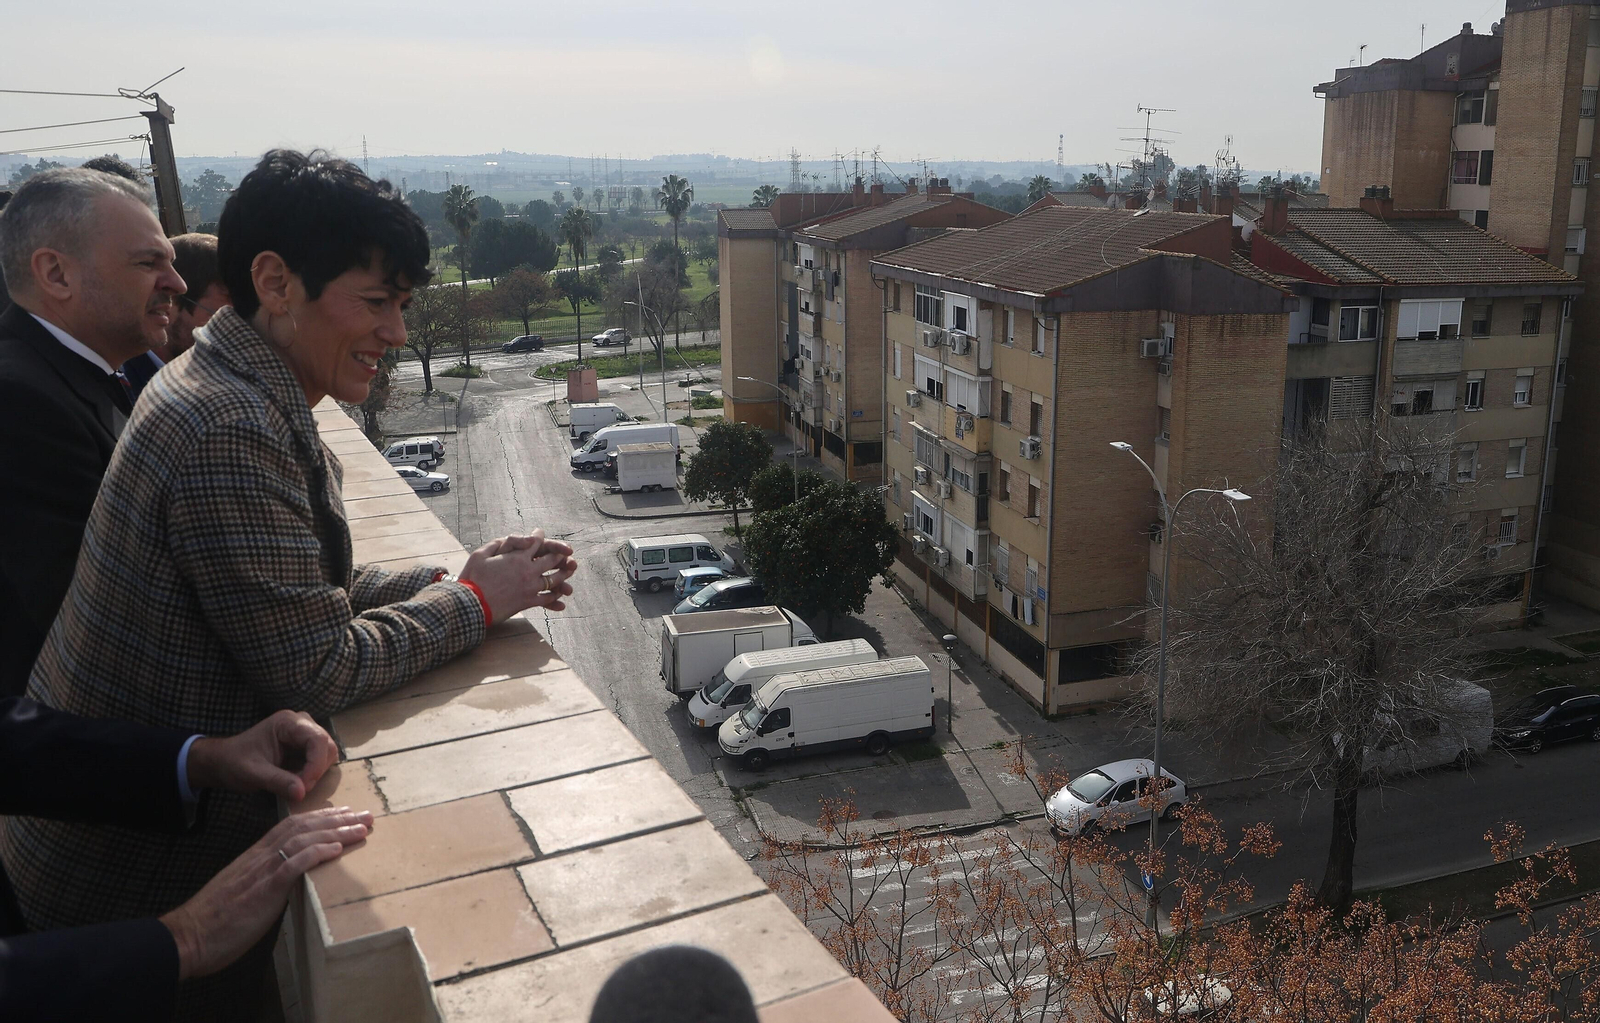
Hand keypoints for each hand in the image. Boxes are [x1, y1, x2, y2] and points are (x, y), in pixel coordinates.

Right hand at [160, 807, 372, 979]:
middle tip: (365, 815)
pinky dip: (316, 853)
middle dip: (337, 819)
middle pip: (303, 827)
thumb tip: (287, 881)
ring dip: (336, 832)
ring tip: (361, 828)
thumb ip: (264, 881)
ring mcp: (262, 872)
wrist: (188, 936)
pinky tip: (336, 848)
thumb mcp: (243, 892)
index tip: (345, 814)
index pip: (292, 827)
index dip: (320, 818)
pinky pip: (293, 865)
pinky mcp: (263, 890)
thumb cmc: (214, 921)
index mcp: (255, 857)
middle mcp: (260, 857)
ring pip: (303, 840)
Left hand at [186, 710, 339, 803]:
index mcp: (288, 723)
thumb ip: (277, 781)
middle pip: (326, 746)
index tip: (304, 786)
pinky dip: (312, 774)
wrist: (223, 762)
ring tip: (295, 785)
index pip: (317, 740)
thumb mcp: (253, 773)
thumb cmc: (234, 762)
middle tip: (299, 789)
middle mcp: (301, 724)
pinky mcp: (305, 746)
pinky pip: (320, 760)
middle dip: (316, 770)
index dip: (316, 764)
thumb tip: (302, 793)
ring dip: (315, 773)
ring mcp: (304, 734)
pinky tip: (296, 782)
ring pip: (327, 754)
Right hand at [459, 530, 579, 622]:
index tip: (540, 534)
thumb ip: (495, 545)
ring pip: (553, 579)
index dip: (539, 536)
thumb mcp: (479, 555)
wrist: (472, 604)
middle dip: (560, 554)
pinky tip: (559, 596)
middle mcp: (527, 570)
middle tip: (567, 552)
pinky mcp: (528, 602)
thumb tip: (504, 540)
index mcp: (517, 557)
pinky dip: (554, 596)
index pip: (535, 542)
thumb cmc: (472, 579)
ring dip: (563, 574)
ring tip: (570, 571)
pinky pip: (546, 598)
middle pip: (551, 559)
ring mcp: (530, 587)